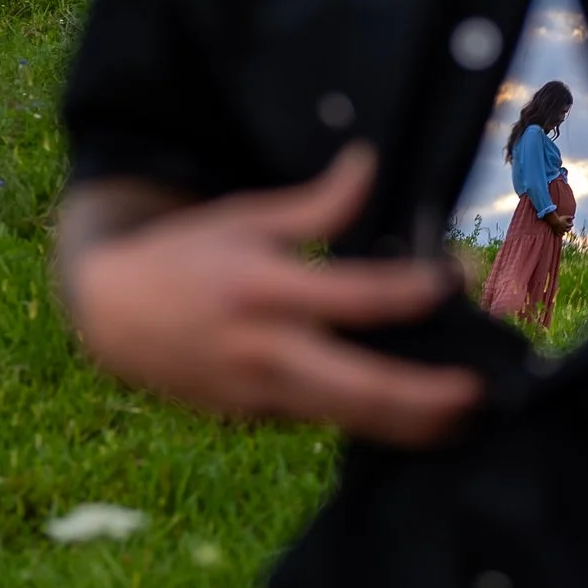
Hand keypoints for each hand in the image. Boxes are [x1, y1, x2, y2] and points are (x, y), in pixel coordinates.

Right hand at [60, 144, 483, 445]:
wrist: (110, 316)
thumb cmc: (187, 257)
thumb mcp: (244, 219)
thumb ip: (316, 204)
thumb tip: (369, 162)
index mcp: (262, 289)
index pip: (352, 297)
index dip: (410, 291)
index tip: (453, 280)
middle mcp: (264, 349)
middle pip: (359, 385)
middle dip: (423, 395)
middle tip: (477, 389)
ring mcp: (260, 393)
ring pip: (349, 419)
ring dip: (411, 425)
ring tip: (465, 420)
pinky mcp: (258, 418)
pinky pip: (327, 422)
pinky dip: (373, 424)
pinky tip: (419, 421)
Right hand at [544, 210, 573, 237]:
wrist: (554, 222)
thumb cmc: (560, 219)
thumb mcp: (565, 217)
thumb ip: (570, 217)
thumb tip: (574, 217)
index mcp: (566, 225)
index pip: (571, 225)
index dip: (572, 224)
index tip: (572, 223)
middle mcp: (564, 229)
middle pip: (567, 230)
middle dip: (568, 229)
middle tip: (569, 229)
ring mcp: (560, 231)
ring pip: (563, 233)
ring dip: (564, 233)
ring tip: (564, 233)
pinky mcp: (556, 232)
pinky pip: (558, 235)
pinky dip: (559, 235)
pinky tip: (559, 235)